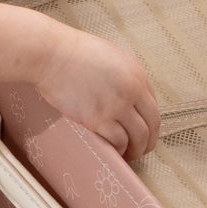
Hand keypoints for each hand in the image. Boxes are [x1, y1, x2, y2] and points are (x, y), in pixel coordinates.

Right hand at [32, 22, 159, 160]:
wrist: (52, 55)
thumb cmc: (75, 53)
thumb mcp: (112, 56)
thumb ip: (126, 76)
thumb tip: (132, 97)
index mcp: (137, 74)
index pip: (154, 106)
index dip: (151, 124)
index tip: (145, 132)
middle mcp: (132, 90)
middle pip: (151, 125)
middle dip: (148, 142)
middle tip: (142, 149)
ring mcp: (116, 106)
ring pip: (138, 137)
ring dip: (135, 150)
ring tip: (127, 154)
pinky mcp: (97, 119)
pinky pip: (118, 141)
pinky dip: (119, 150)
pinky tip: (113, 151)